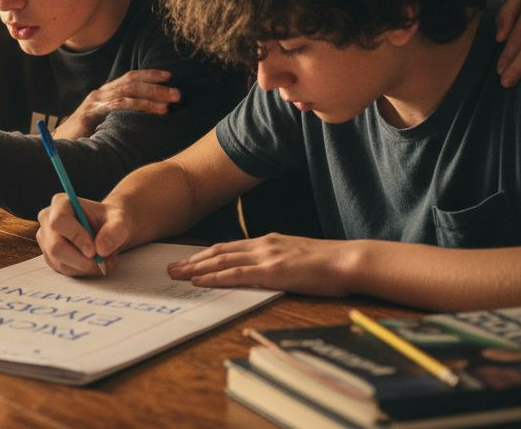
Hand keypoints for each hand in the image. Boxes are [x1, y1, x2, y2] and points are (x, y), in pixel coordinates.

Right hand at [36, 193, 126, 275]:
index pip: (59, 221)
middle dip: (82, 260)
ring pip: (60, 262)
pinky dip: (82, 271)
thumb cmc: (111, 221)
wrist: (108, 231)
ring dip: (85, 267)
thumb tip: (101, 249)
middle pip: (56, 246)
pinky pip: (63, 270)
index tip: (94, 251)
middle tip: (103, 262)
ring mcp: (47, 240)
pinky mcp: (51, 256)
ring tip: (105, 261)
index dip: (75, 237)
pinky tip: (95, 264)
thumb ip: (115, 231)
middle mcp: (48, 220)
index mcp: (61, 203)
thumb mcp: (120, 221)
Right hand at [52, 70, 179, 140]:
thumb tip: (141, 120)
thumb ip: (117, 119)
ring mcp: (94, 102)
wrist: (57, 147)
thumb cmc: (81, 139)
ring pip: (128, 91)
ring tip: (171, 103)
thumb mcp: (103, 125)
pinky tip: (156, 111)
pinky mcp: (91, 112)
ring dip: (153, 95)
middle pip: (132, 82)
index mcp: (103, 95)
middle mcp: (99, 94)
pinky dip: (141, 106)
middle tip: (178, 93)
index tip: (168, 75)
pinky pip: (119, 105)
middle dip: (157, 86)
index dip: (148, 74)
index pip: (128, 78)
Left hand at [166, 233, 359, 295]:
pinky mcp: (272, 271)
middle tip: (171, 267)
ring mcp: (266, 256)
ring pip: (221, 260)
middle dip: (193, 260)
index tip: (189, 260)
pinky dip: (214, 277)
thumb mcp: (299, 258)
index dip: (206, 254)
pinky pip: (236, 274)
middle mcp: (263, 244)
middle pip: (218, 251)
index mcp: (269, 241)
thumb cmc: (330, 264)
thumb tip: (267, 271)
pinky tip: (199, 281)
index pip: (229, 247)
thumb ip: (279, 261)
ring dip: (196, 268)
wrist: (349, 260)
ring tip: (176, 274)